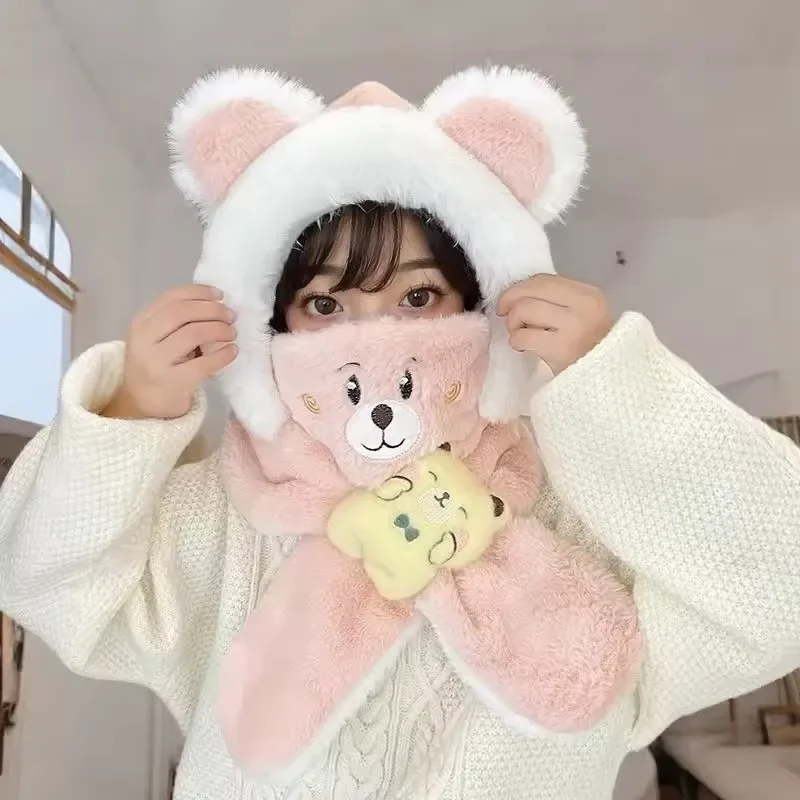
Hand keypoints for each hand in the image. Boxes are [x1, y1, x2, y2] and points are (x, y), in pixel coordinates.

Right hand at [102, 285, 236, 419]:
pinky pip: (204, 363)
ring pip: (193, 333)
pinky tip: (232, 351)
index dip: (199, 292)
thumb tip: (217, 304)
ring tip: (231, 333)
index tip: (220, 295)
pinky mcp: (172, 381)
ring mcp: (156, 361)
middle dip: (212, 310)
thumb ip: (177, 320)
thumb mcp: (156, 338)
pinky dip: (223, 354)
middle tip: (231, 316)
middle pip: (183, 312)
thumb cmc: (157, 366)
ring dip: (219, 329)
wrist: (142, 405)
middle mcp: (144, 338)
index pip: (172, 297)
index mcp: (141, 322)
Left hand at [496, 275, 611, 374]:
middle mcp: (584, 306)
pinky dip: (516, 340)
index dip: (520, 287)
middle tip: (503, 313)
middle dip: (510, 299)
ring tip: (519, 334)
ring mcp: (574, 326)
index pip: (545, 280)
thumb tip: (518, 294)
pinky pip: (523, 335)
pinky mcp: (561, 348)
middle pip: (533, 290)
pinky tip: (523, 347)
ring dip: (513, 323)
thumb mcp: (581, 317)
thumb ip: (556, 302)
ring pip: (525, 309)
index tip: (510, 298)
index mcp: (589, 295)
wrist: (603, 382)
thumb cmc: (587, 351)